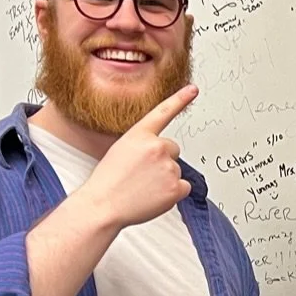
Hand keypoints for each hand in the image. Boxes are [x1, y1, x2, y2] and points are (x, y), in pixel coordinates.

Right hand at [77, 85, 195, 229]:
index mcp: (139, 135)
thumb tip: (159, 153)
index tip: (193, 89)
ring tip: (143, 187)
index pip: (163, 112)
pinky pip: (183, 187)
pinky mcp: (176, 187)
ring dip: (165, 178)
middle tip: (142, 174)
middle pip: (173, 149)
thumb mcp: (121, 151)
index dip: (180, 98)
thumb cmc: (108, 182)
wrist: (103, 206)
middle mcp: (157, 147)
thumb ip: (142, 145)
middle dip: (163, 160)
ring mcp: (168, 167)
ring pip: (176, 170)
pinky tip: (154, 196)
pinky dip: (172, 193)